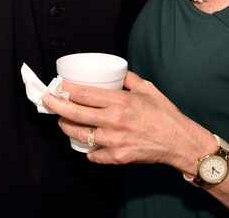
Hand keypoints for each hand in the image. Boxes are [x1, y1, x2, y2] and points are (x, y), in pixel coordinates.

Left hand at [43, 71, 212, 171]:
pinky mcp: (118, 157)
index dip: (66, 89)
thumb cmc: (166, 115)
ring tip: (63, 121)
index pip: (84, 94)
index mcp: (120, 102)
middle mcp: (114, 121)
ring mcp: (114, 141)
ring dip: (67, 127)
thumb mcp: (148, 89)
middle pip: (75, 113)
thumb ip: (129, 79)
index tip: (58, 86)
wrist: (181, 142)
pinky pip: (94, 154)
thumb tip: (116, 72)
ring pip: (80, 135)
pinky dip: (88, 149)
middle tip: (47, 100)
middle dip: (56, 105)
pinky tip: (85, 143)